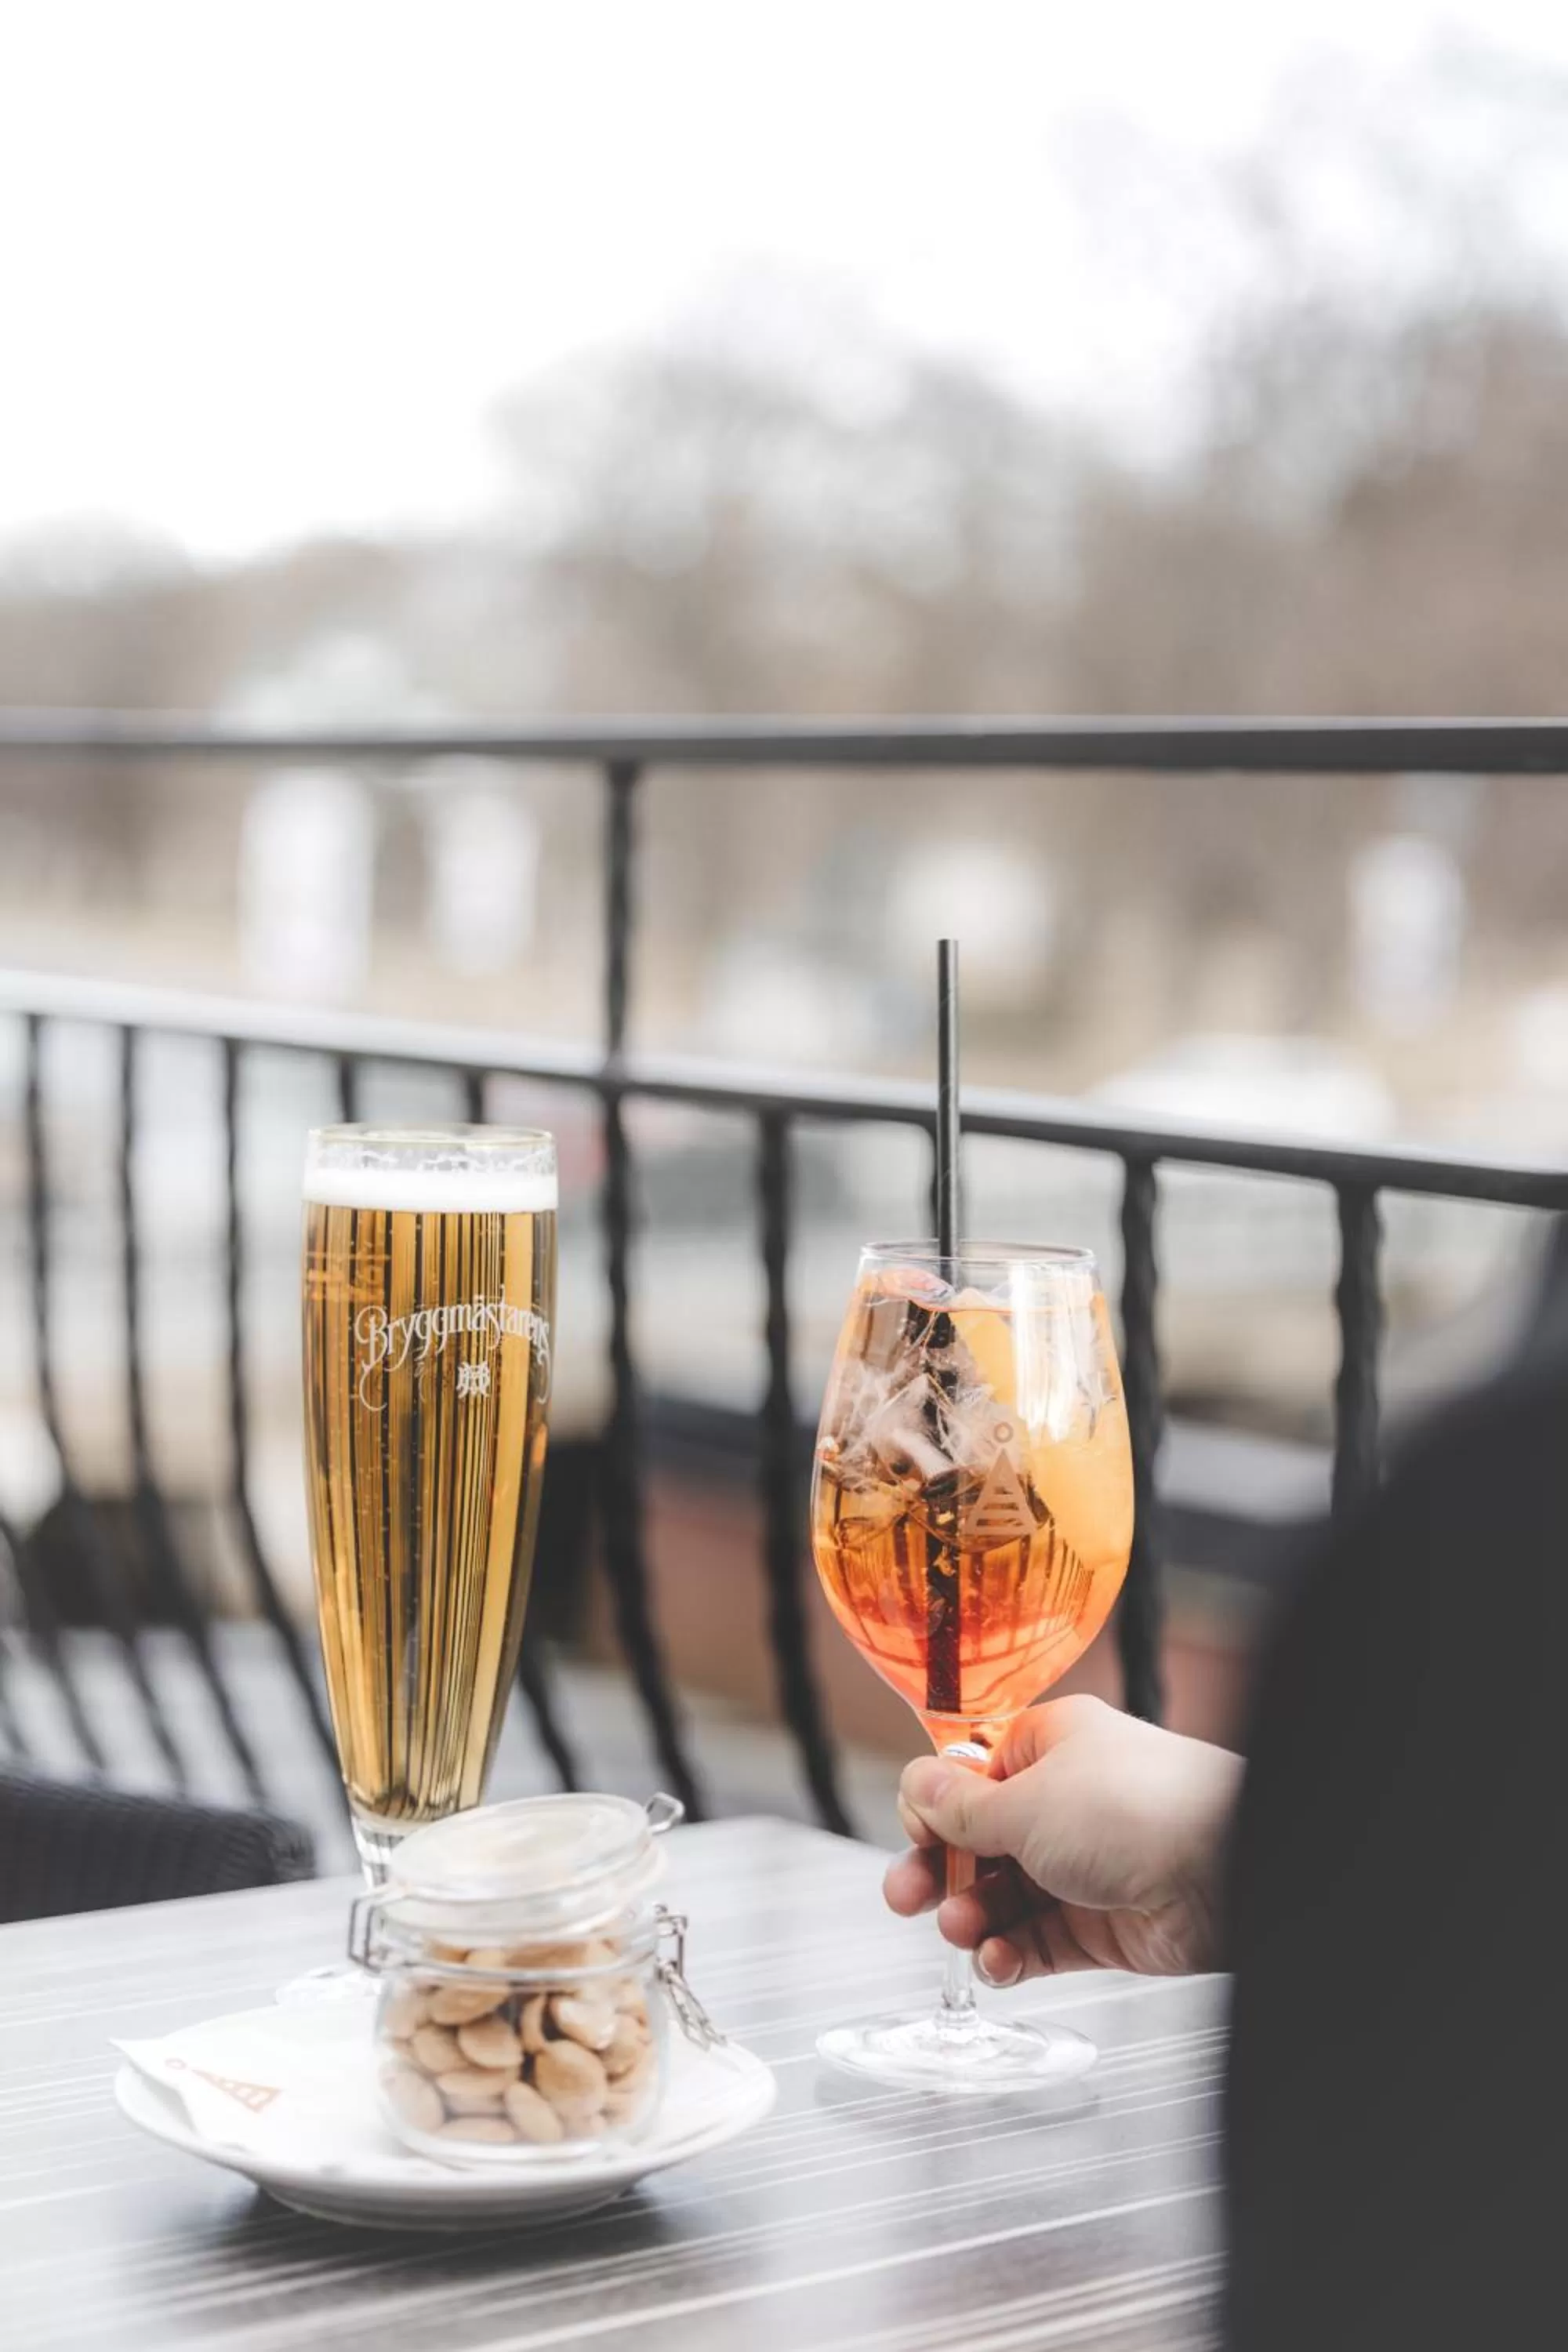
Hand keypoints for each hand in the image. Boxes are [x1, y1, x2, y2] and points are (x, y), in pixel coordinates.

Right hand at [884, 1695, 1241, 1983]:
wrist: (1225, 1870)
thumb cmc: (1135, 1808)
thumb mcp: (1024, 1800)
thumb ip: (961, 1807)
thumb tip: (916, 1784)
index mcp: (1052, 1747)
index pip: (975, 1774)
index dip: (938, 1806)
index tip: (917, 1832)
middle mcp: (1068, 1802)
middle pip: (983, 1841)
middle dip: (941, 1871)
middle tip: (907, 1897)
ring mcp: (1087, 1866)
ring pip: (1005, 1897)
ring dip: (971, 1916)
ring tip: (960, 1930)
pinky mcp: (1103, 1926)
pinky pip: (1039, 1942)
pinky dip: (1010, 1954)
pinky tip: (997, 1960)